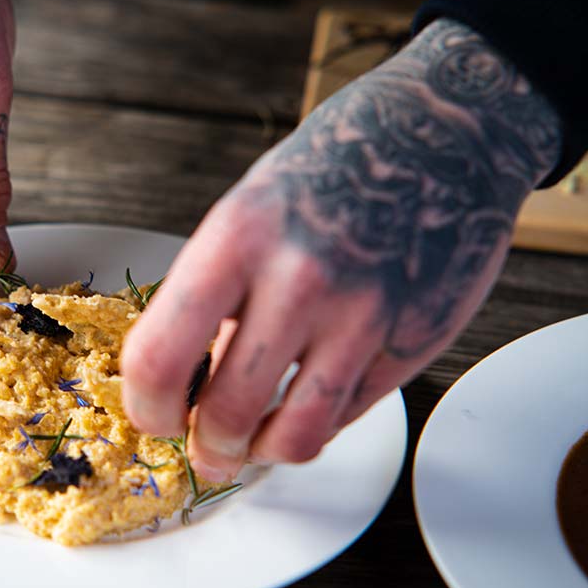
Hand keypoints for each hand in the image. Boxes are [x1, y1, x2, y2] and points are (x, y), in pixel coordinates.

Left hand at [121, 18, 561, 480]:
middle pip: (226, 414)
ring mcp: (363, 315)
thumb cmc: (330, 170)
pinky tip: (307, 404)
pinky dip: (318, 424)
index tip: (154, 416)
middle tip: (206, 451)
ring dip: (261, 455)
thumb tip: (187, 379)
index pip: (160, 358)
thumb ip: (214, 294)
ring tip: (252, 447)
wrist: (441, 131)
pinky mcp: (415, 340)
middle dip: (206, 451)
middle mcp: (298, 280)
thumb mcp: (246, 211)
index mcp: (236, 239)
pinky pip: (349, 415)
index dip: (146, 408)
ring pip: (295, 437)